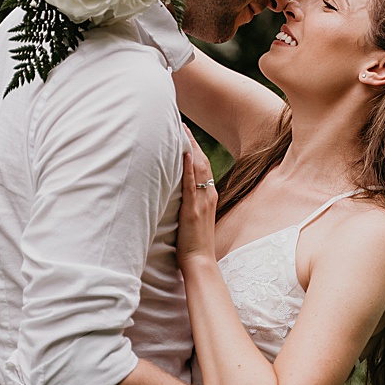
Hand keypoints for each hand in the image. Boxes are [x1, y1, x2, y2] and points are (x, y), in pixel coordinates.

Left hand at [178, 125, 218, 267]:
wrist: (200, 261)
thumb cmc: (193, 244)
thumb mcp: (192, 219)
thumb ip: (187, 203)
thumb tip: (175, 193)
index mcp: (209, 196)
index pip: (202, 166)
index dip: (195, 149)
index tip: (185, 133)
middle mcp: (208, 195)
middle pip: (202, 162)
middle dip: (192, 142)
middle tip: (181, 123)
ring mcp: (202, 201)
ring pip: (198, 168)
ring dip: (190, 147)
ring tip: (181, 130)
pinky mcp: (193, 208)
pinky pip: (191, 183)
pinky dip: (188, 167)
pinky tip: (183, 153)